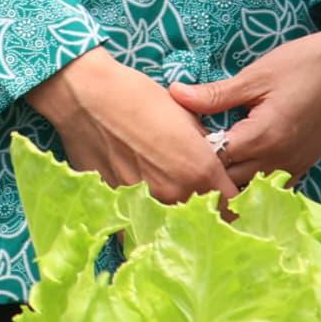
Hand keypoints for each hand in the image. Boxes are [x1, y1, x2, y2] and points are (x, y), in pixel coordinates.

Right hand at [27, 49, 233, 205]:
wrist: (87, 97)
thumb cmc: (138, 97)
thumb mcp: (186, 116)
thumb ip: (205, 148)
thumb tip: (211, 161)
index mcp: (200, 171)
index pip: (232, 204)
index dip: (234, 201)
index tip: (229, 197)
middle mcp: (175, 195)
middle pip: (202, 217)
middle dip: (206, 211)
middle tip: (200, 199)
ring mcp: (144, 205)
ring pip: (171, 221)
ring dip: (175, 215)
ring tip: (168, 198)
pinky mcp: (117, 206)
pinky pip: (139, 223)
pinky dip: (144, 221)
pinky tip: (143, 208)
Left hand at [166, 27, 320, 184]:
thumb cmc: (304, 65)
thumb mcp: (256, 75)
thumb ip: (215, 94)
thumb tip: (174, 94)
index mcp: (263, 138)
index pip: (215, 163)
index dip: (193, 156)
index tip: (176, 145)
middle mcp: (279, 161)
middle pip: (231, 183)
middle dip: (208, 174)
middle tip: (187, 157)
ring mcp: (294, 166)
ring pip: (251, 190)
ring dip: (230, 181)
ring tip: (210, 164)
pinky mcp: (304, 164)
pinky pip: (272, 185)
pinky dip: (253, 182)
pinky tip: (241, 166)